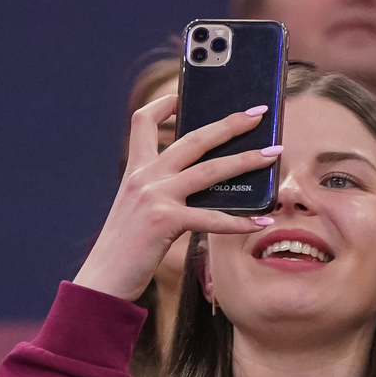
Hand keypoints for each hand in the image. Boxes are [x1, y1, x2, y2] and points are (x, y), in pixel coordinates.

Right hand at [73, 95, 279, 301]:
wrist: (101, 283)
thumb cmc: (127, 248)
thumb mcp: (140, 208)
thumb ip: (165, 188)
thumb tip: (211, 177)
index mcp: (136, 171)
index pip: (143, 120)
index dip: (165, 102)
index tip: (187, 93)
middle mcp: (144, 177)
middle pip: (193, 138)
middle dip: (229, 123)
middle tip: (259, 113)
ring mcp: (154, 197)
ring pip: (210, 170)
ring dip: (246, 160)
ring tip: (274, 155)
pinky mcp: (165, 222)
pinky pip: (211, 218)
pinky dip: (239, 221)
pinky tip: (262, 221)